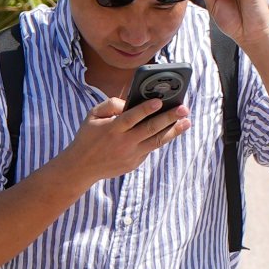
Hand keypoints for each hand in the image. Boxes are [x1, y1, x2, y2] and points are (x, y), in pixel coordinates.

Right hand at [59, 89, 192, 186]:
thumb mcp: (92, 116)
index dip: (145, 109)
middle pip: (149, 129)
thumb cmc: (88, 136)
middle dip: (169, 118)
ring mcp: (130, 155)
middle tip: (184, 109)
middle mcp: (123, 142)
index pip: (131, 117)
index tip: (160, 101)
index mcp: (112, 129)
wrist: (81, 167)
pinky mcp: (134, 163)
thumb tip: (129, 102)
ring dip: (173, 131)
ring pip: (156, 141)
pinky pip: (150, 148)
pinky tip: (172, 130)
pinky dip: (161, 138)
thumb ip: (110, 104)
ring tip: (187, 121)